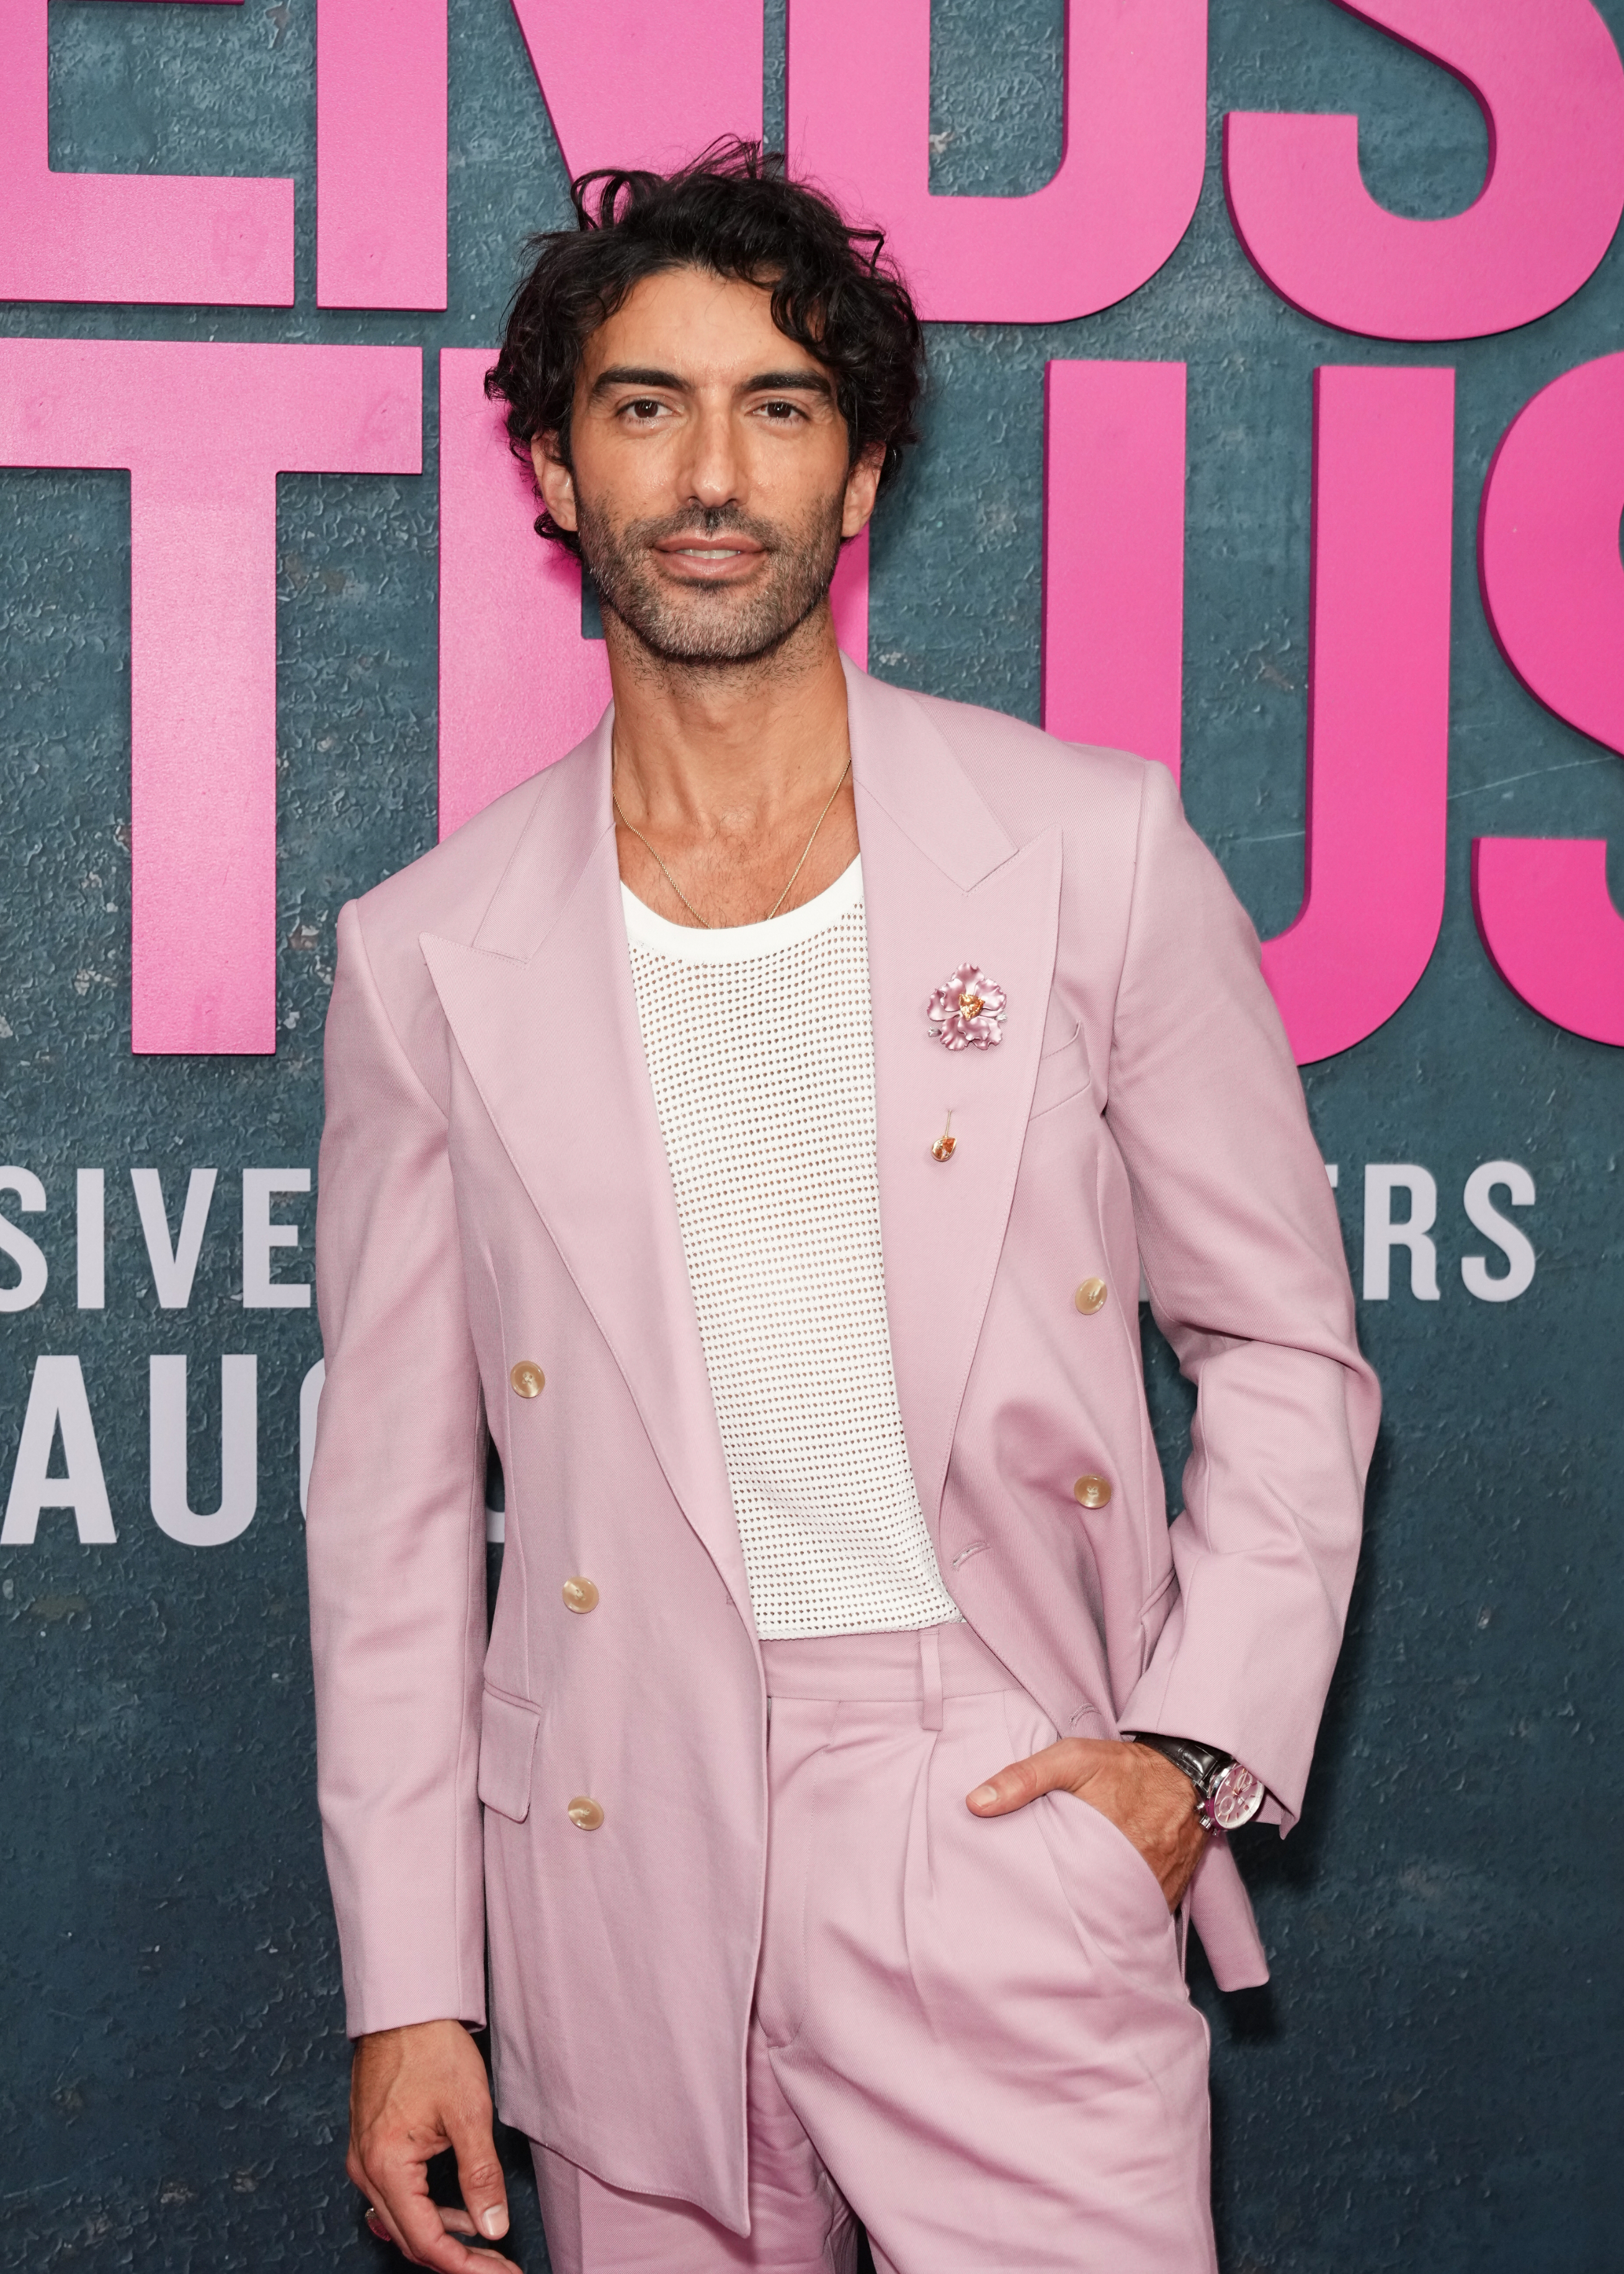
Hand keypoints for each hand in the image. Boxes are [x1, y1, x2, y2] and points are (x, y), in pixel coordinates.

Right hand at [348, 2019, 517, 2269]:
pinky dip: (429, 2211)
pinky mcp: (371, 2146)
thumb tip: (494, 2228)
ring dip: (444, 2238)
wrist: (405, 2008)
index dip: (465, 2265)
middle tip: (500, 2267)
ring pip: (404, 2221)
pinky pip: (398, 2197)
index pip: (426, 2241)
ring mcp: (364, 2159)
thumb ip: (481, 2175)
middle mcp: (366, 2170)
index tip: (501, 2273)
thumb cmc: (432, 2049)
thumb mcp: (469, 2112)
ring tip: (487, 2244)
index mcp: (386, 2166)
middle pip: (411, 2239)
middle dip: (458, 2259)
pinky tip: (459, 2212)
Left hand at [967, 1735, 1208, 1909]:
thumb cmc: (1124, 1767)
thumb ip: (1024, 1778)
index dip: (1042, 1905)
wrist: (1186, 1772)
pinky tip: (1102, 1911)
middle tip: (1038, 1920)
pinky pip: (1139, 1916)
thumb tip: (975, 1803)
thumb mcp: (1072, 1759)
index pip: (1065, 1896)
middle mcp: (1133, 1878)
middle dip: (1066, 1918)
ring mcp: (1154, 1891)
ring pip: (1116, 1919)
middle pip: (1089, 1913)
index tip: (1019, 1907)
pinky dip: (1122, 1914)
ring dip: (1096, 1918)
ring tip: (1068, 1919)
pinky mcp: (1168, 1894)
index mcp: (1104, 1849)